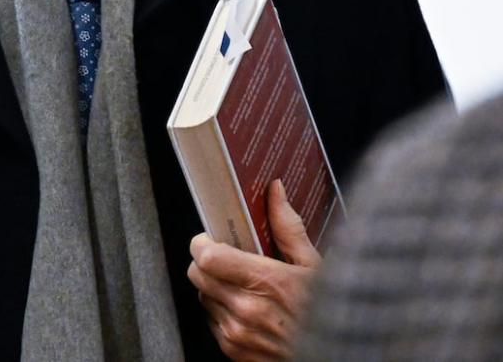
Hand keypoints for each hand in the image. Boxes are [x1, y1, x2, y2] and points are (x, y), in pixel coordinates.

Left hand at [187, 179, 321, 360]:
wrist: (339, 357)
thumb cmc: (333, 315)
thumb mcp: (316, 267)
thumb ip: (288, 228)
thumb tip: (274, 191)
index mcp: (267, 282)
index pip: (207, 256)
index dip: (203, 243)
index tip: (211, 238)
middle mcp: (247, 310)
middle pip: (197, 274)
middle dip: (207, 262)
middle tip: (227, 259)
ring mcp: (238, 334)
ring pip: (203, 297)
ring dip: (215, 288)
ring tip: (244, 287)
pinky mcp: (234, 352)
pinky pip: (212, 322)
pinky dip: (223, 313)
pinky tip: (248, 310)